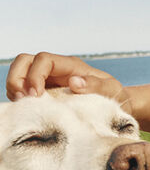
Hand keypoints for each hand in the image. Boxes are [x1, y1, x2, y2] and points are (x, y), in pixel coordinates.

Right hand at [5, 52, 125, 103]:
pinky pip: (22, 89)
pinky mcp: (42, 92)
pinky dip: (18, 97)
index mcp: (70, 65)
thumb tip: (74, 82)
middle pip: (24, 61)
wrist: (114, 105)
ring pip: (19, 73)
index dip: (35, 75)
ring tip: (23, 105)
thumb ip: (96, 85)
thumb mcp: (111, 90)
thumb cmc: (113, 95)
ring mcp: (46, 79)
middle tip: (22, 99)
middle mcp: (55, 69)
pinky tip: (27, 110)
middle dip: (17, 78)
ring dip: (15, 88)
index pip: (43, 59)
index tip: (37, 95)